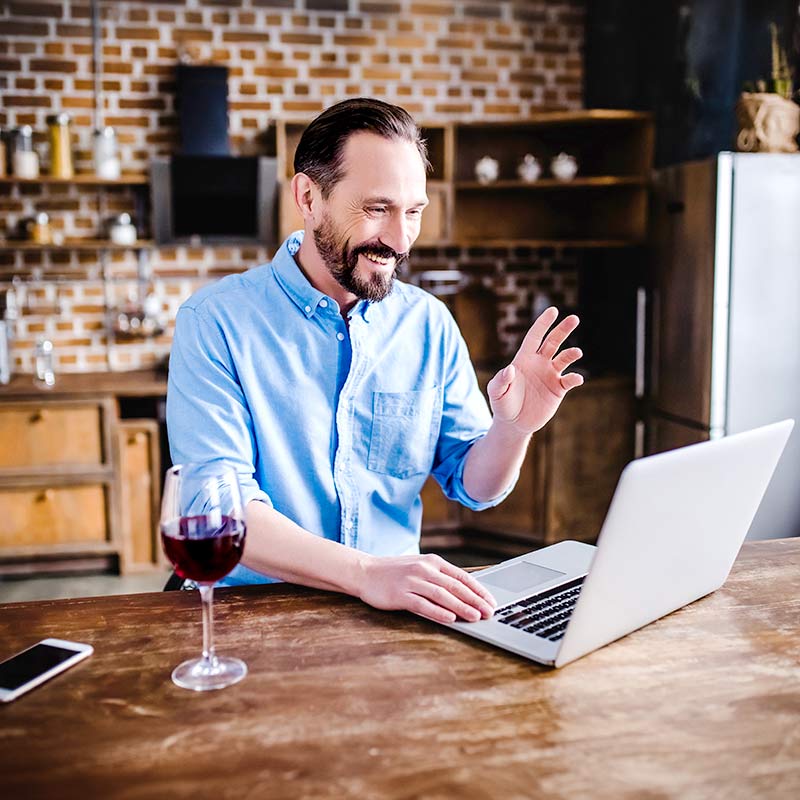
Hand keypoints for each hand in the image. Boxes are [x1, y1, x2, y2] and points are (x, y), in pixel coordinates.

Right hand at [356, 553, 496, 623]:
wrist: (365, 571)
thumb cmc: (395, 573)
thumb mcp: (420, 568)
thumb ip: (440, 578)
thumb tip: (465, 593)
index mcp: (432, 561)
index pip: (462, 576)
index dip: (478, 590)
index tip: (491, 601)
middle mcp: (424, 569)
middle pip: (455, 586)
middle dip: (475, 600)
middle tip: (489, 612)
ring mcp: (412, 581)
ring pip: (442, 595)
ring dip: (461, 607)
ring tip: (475, 617)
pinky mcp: (400, 595)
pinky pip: (422, 604)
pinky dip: (438, 612)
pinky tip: (450, 618)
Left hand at [487, 307, 583, 435]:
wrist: (514, 423)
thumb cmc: (502, 404)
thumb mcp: (496, 393)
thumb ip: (501, 380)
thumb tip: (510, 369)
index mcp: (524, 359)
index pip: (535, 337)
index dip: (543, 323)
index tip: (553, 310)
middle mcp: (539, 363)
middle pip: (553, 341)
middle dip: (563, 329)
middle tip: (574, 318)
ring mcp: (550, 375)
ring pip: (564, 358)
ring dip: (571, 354)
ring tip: (576, 352)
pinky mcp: (558, 389)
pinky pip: (569, 380)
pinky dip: (574, 378)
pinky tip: (576, 378)